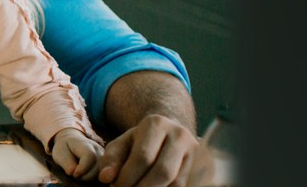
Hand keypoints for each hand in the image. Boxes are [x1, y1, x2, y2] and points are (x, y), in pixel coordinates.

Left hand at [50, 128, 103, 180]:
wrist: (73, 143)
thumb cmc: (65, 149)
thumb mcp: (60, 153)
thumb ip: (66, 162)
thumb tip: (72, 172)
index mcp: (86, 144)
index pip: (89, 156)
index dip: (82, 168)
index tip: (74, 174)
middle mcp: (98, 150)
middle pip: (97, 167)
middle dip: (85, 176)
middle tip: (75, 175)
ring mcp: (104, 157)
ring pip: (101, 173)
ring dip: (89, 177)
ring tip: (79, 174)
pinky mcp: (105, 164)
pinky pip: (101, 174)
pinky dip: (93, 178)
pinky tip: (85, 175)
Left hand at [94, 114, 211, 186]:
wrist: (168, 133)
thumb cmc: (138, 141)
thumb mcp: (121, 145)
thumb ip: (111, 160)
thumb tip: (106, 178)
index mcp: (156, 124)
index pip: (143, 157)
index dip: (127, 177)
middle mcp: (179, 135)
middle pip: (163, 171)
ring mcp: (194, 150)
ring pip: (176, 182)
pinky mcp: (200, 166)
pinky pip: (184, 186)